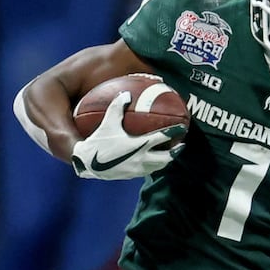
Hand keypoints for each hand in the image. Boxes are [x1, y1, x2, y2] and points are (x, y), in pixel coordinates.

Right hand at [70, 91, 186, 180]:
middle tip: (182, 144)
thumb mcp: (108, 122)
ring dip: (166, 160)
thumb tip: (126, 94)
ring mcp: (137, 169)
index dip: (173, 132)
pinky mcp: (131, 175)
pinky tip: (153, 160)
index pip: (161, 138)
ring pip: (158, 167)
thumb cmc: (97, 141)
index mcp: (138, 145)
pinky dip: (154, 165)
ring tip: (171, 153)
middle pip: (165, 157)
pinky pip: (148, 170)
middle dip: (176, 151)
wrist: (87, 163)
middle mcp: (141, 159)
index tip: (182, 127)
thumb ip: (117, 107)